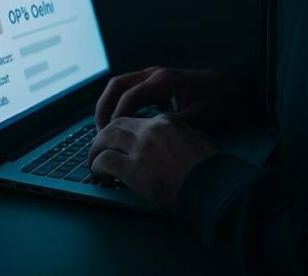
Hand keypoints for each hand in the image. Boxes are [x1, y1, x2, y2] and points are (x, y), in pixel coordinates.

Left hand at [88, 114, 217, 209]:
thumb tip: (175, 142)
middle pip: (115, 125)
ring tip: (94, 161)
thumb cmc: (212, 170)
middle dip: (104, 136)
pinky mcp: (132, 167)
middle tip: (99, 148)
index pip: (136, 121)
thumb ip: (182, 135)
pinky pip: (105, 160)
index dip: (125, 132)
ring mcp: (140, 148)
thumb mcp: (199, 141)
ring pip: (105, 139)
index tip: (121, 142)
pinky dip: (97, 166)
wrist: (214, 187)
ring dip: (96, 150)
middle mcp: (150, 130)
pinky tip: (98, 173)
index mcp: (165, 122)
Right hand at [95, 66, 241, 130]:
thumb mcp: (199, 116)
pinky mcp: (154, 81)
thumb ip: (173, 124)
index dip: (118, 116)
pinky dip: (119, 102)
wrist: (232, 86)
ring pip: (120, 84)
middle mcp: (154, 74)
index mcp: (164, 80)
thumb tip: (149, 137)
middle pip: (117, 85)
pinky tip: (119, 121)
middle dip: (104, 106)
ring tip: (104, 126)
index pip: (130, 96)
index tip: (112, 135)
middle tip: (100, 130)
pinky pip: (129, 88)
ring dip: (108, 103)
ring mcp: (153, 75)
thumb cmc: (218, 101)